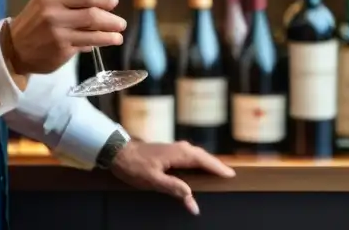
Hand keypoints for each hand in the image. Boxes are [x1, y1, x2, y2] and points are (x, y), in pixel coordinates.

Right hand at [5, 0, 125, 75]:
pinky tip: (106, 42)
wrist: (13, 48)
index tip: (113, 2)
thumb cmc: (34, 20)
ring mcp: (58, 32)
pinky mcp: (62, 50)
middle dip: (111, 18)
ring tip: (118, 35)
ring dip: (111, 34)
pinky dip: (99, 42)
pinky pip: (86, 44)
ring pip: (93, 31)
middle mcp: (54, 12)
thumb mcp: (46, 0)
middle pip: (93, 12)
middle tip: (121, 22)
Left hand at [110, 141, 234, 215]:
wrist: (118, 151)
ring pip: (196, 154)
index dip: (217, 167)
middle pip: (202, 156)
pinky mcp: (169, 151)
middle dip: (216, 165)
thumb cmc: (135, 166)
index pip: (203, 160)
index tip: (230, 175)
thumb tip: (192, 200)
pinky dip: (198, 161)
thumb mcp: (153, 181)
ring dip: (208, 162)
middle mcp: (179, 148)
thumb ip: (174, 189)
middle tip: (229, 175)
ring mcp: (174, 148)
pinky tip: (199, 167)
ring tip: (218, 171)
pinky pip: (190, 155)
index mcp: (178, 153)